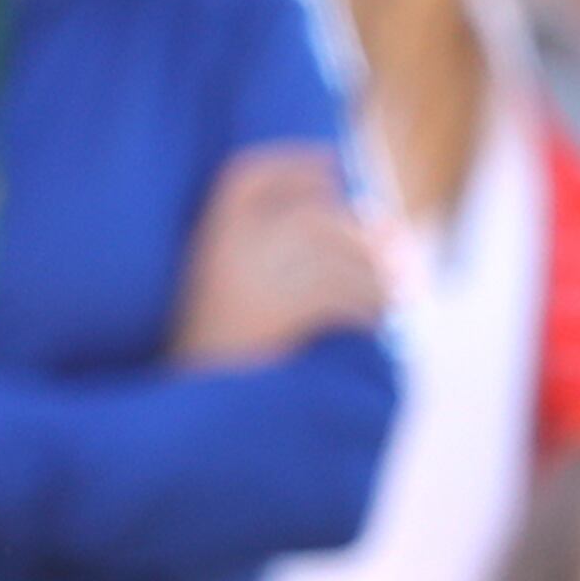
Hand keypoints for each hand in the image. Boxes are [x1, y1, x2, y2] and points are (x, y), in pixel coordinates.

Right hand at [170, 144, 387, 368]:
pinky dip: (366, 309)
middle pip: (313, 220)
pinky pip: (340, 296)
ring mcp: (253, 280)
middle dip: (358, 236)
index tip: (332, 163)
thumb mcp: (223, 294)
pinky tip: (372, 325)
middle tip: (388, 253)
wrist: (191, 417)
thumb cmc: (217, 359)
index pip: (248, 176)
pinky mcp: (280, 314)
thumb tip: (364, 219)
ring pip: (336, 258)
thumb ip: (268, 253)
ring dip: (372, 278)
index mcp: (207, 239)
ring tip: (388, 297)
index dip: (293, 163)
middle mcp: (228, 250)